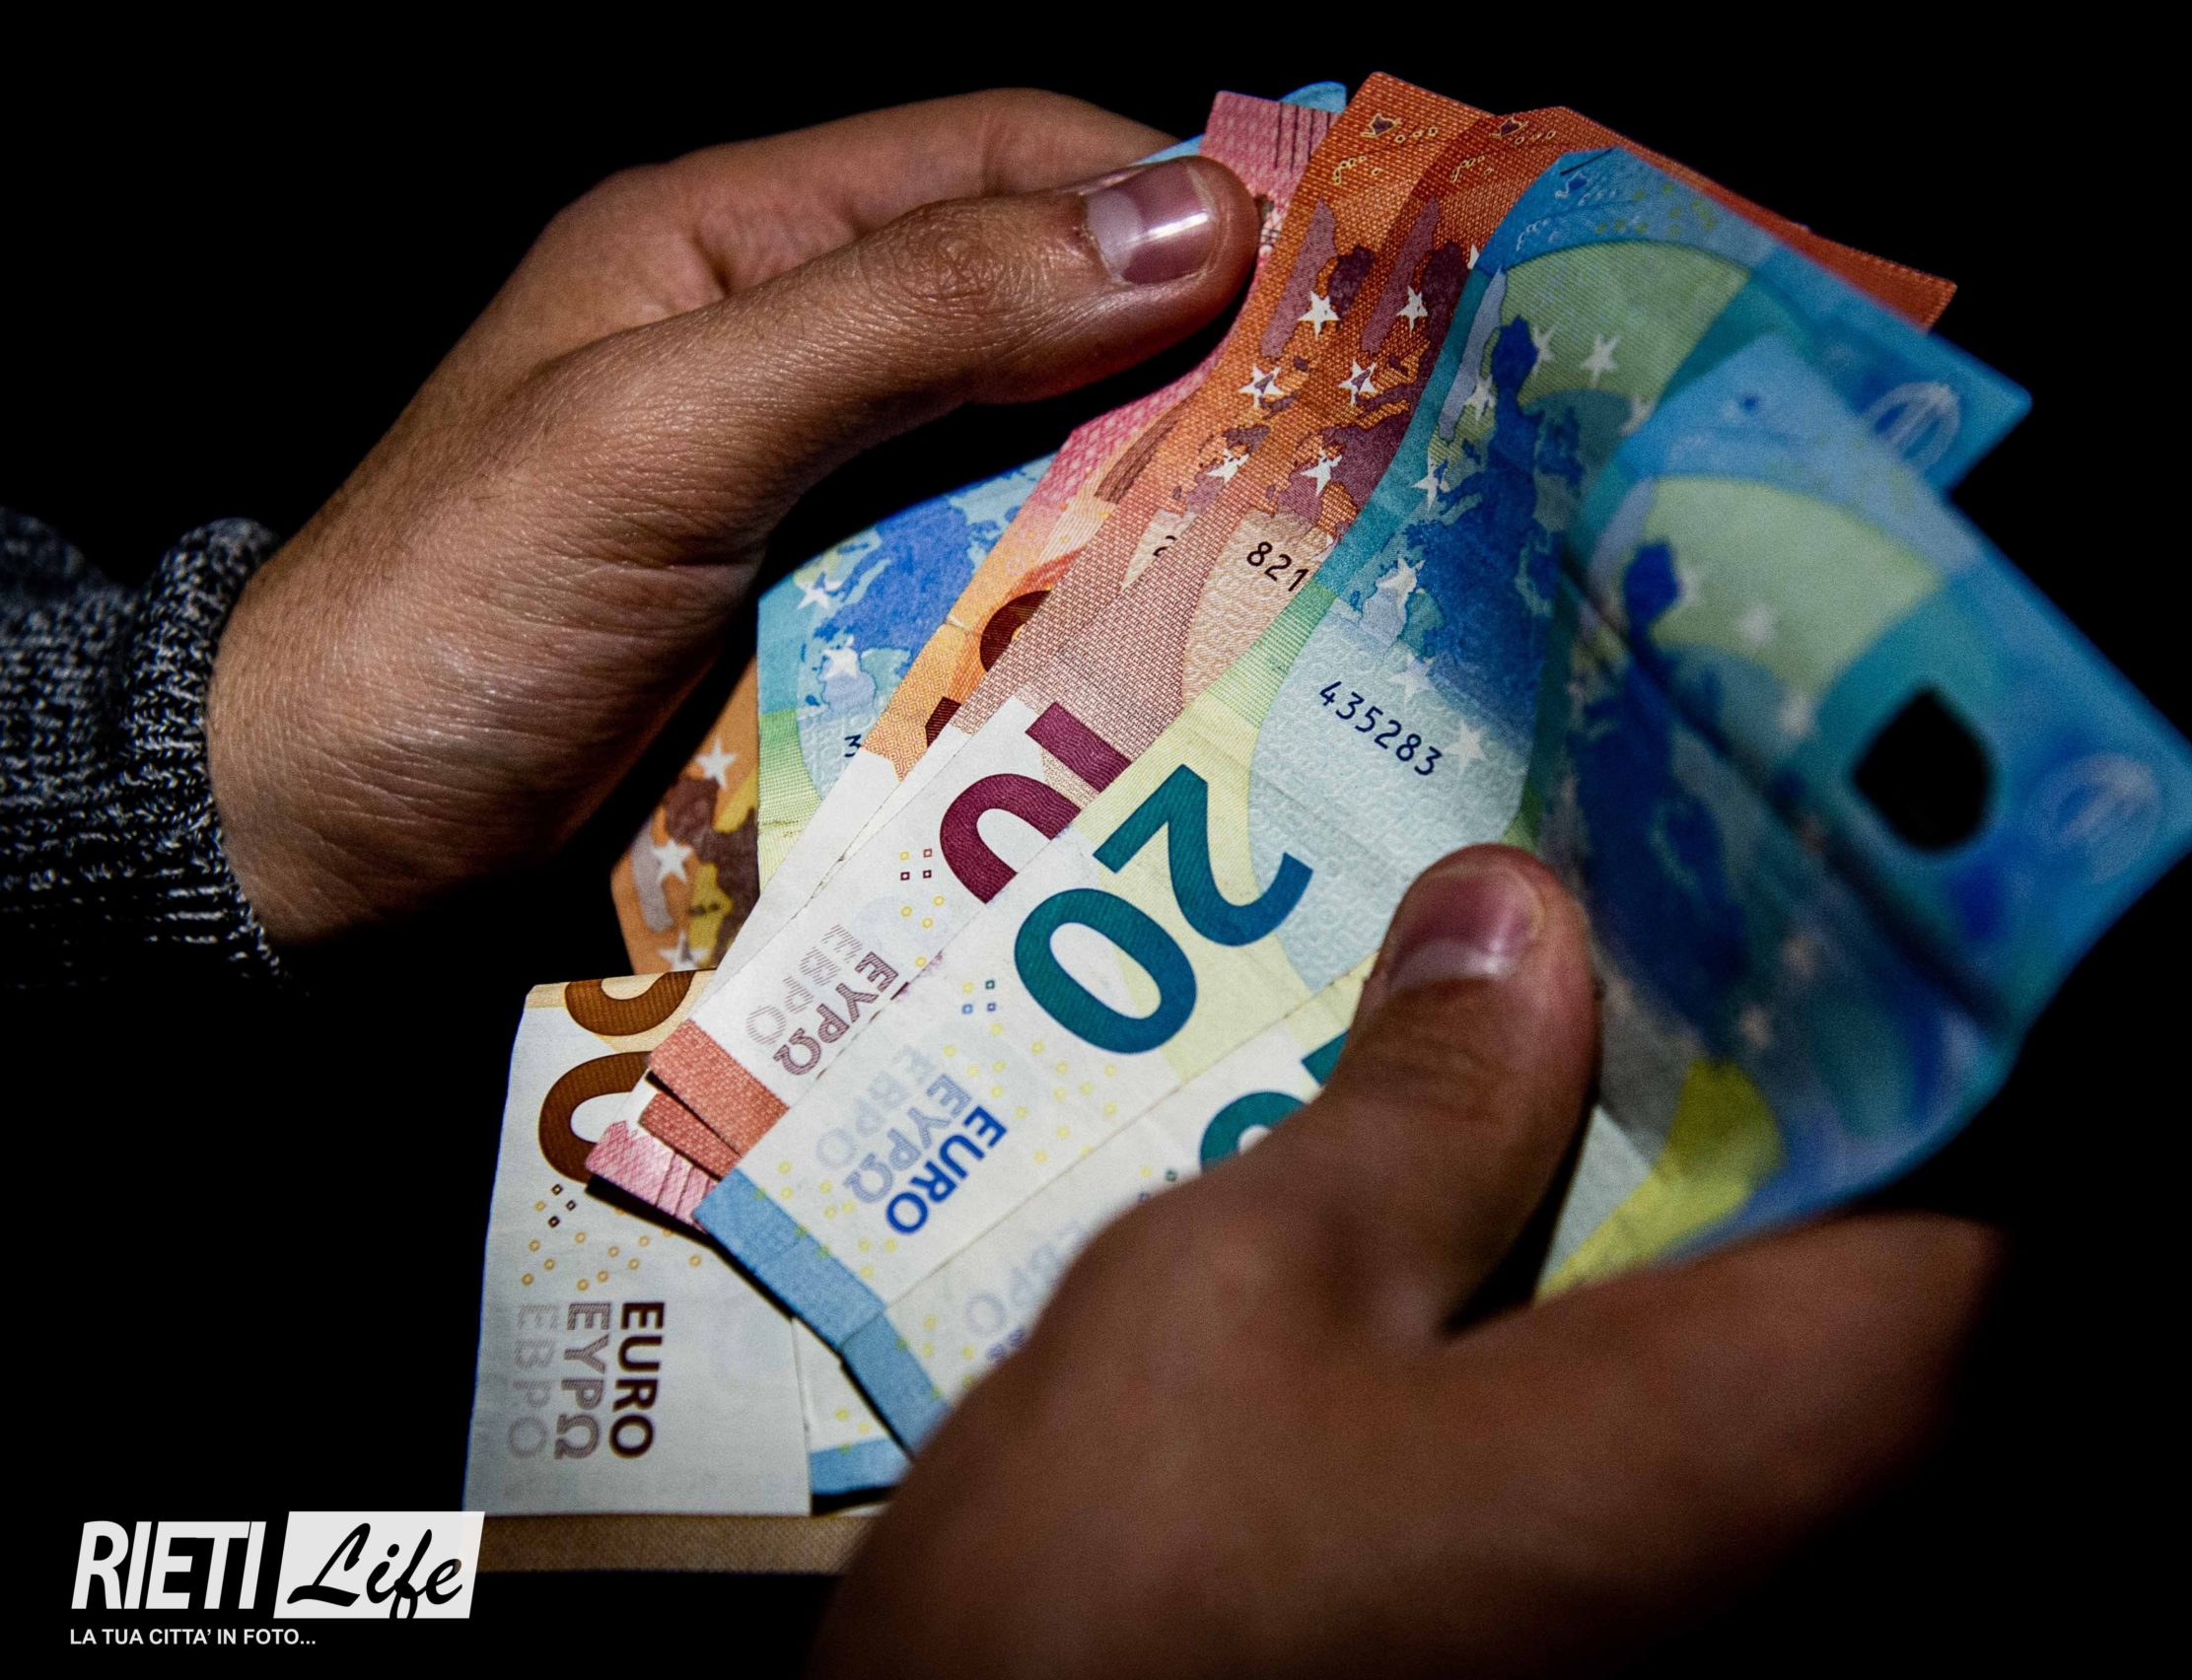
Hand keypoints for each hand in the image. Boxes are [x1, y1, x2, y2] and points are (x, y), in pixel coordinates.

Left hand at [205, 92, 1257, 945]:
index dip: (1167, 189)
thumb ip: (909, 317)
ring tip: (1313, 544)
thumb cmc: (457, 610)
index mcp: (737, 243)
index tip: (1334, 256)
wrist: (313, 838)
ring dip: (1154, 495)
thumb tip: (1182, 224)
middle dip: (1192, 356)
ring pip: (1032, 459)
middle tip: (1360, 423)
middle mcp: (795, 352)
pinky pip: (991, 590)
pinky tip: (1182, 646)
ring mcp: (817, 503)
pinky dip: (1084, 606)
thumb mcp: (672, 431)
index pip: (1001, 157)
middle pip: (1040, 312)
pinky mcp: (827, 631)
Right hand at [823, 846, 1998, 1677]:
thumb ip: (1420, 1107)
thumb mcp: (1242, 1293)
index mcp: (1759, 1425)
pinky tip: (1476, 1165)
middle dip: (1770, 1050)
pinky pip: (1664, 1404)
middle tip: (1642, 881)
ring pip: (1758, 1315)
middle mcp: (1780, 1527)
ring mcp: (1685, 1587)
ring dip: (1671, 1152)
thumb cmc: (1116, 1604)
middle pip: (1871, 1237)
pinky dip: (1606, 1264)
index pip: (1984, 1191)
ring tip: (1547, 980)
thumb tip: (1516, 921)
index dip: (1929, 1004)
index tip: (1820, 851)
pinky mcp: (1582, 1612)